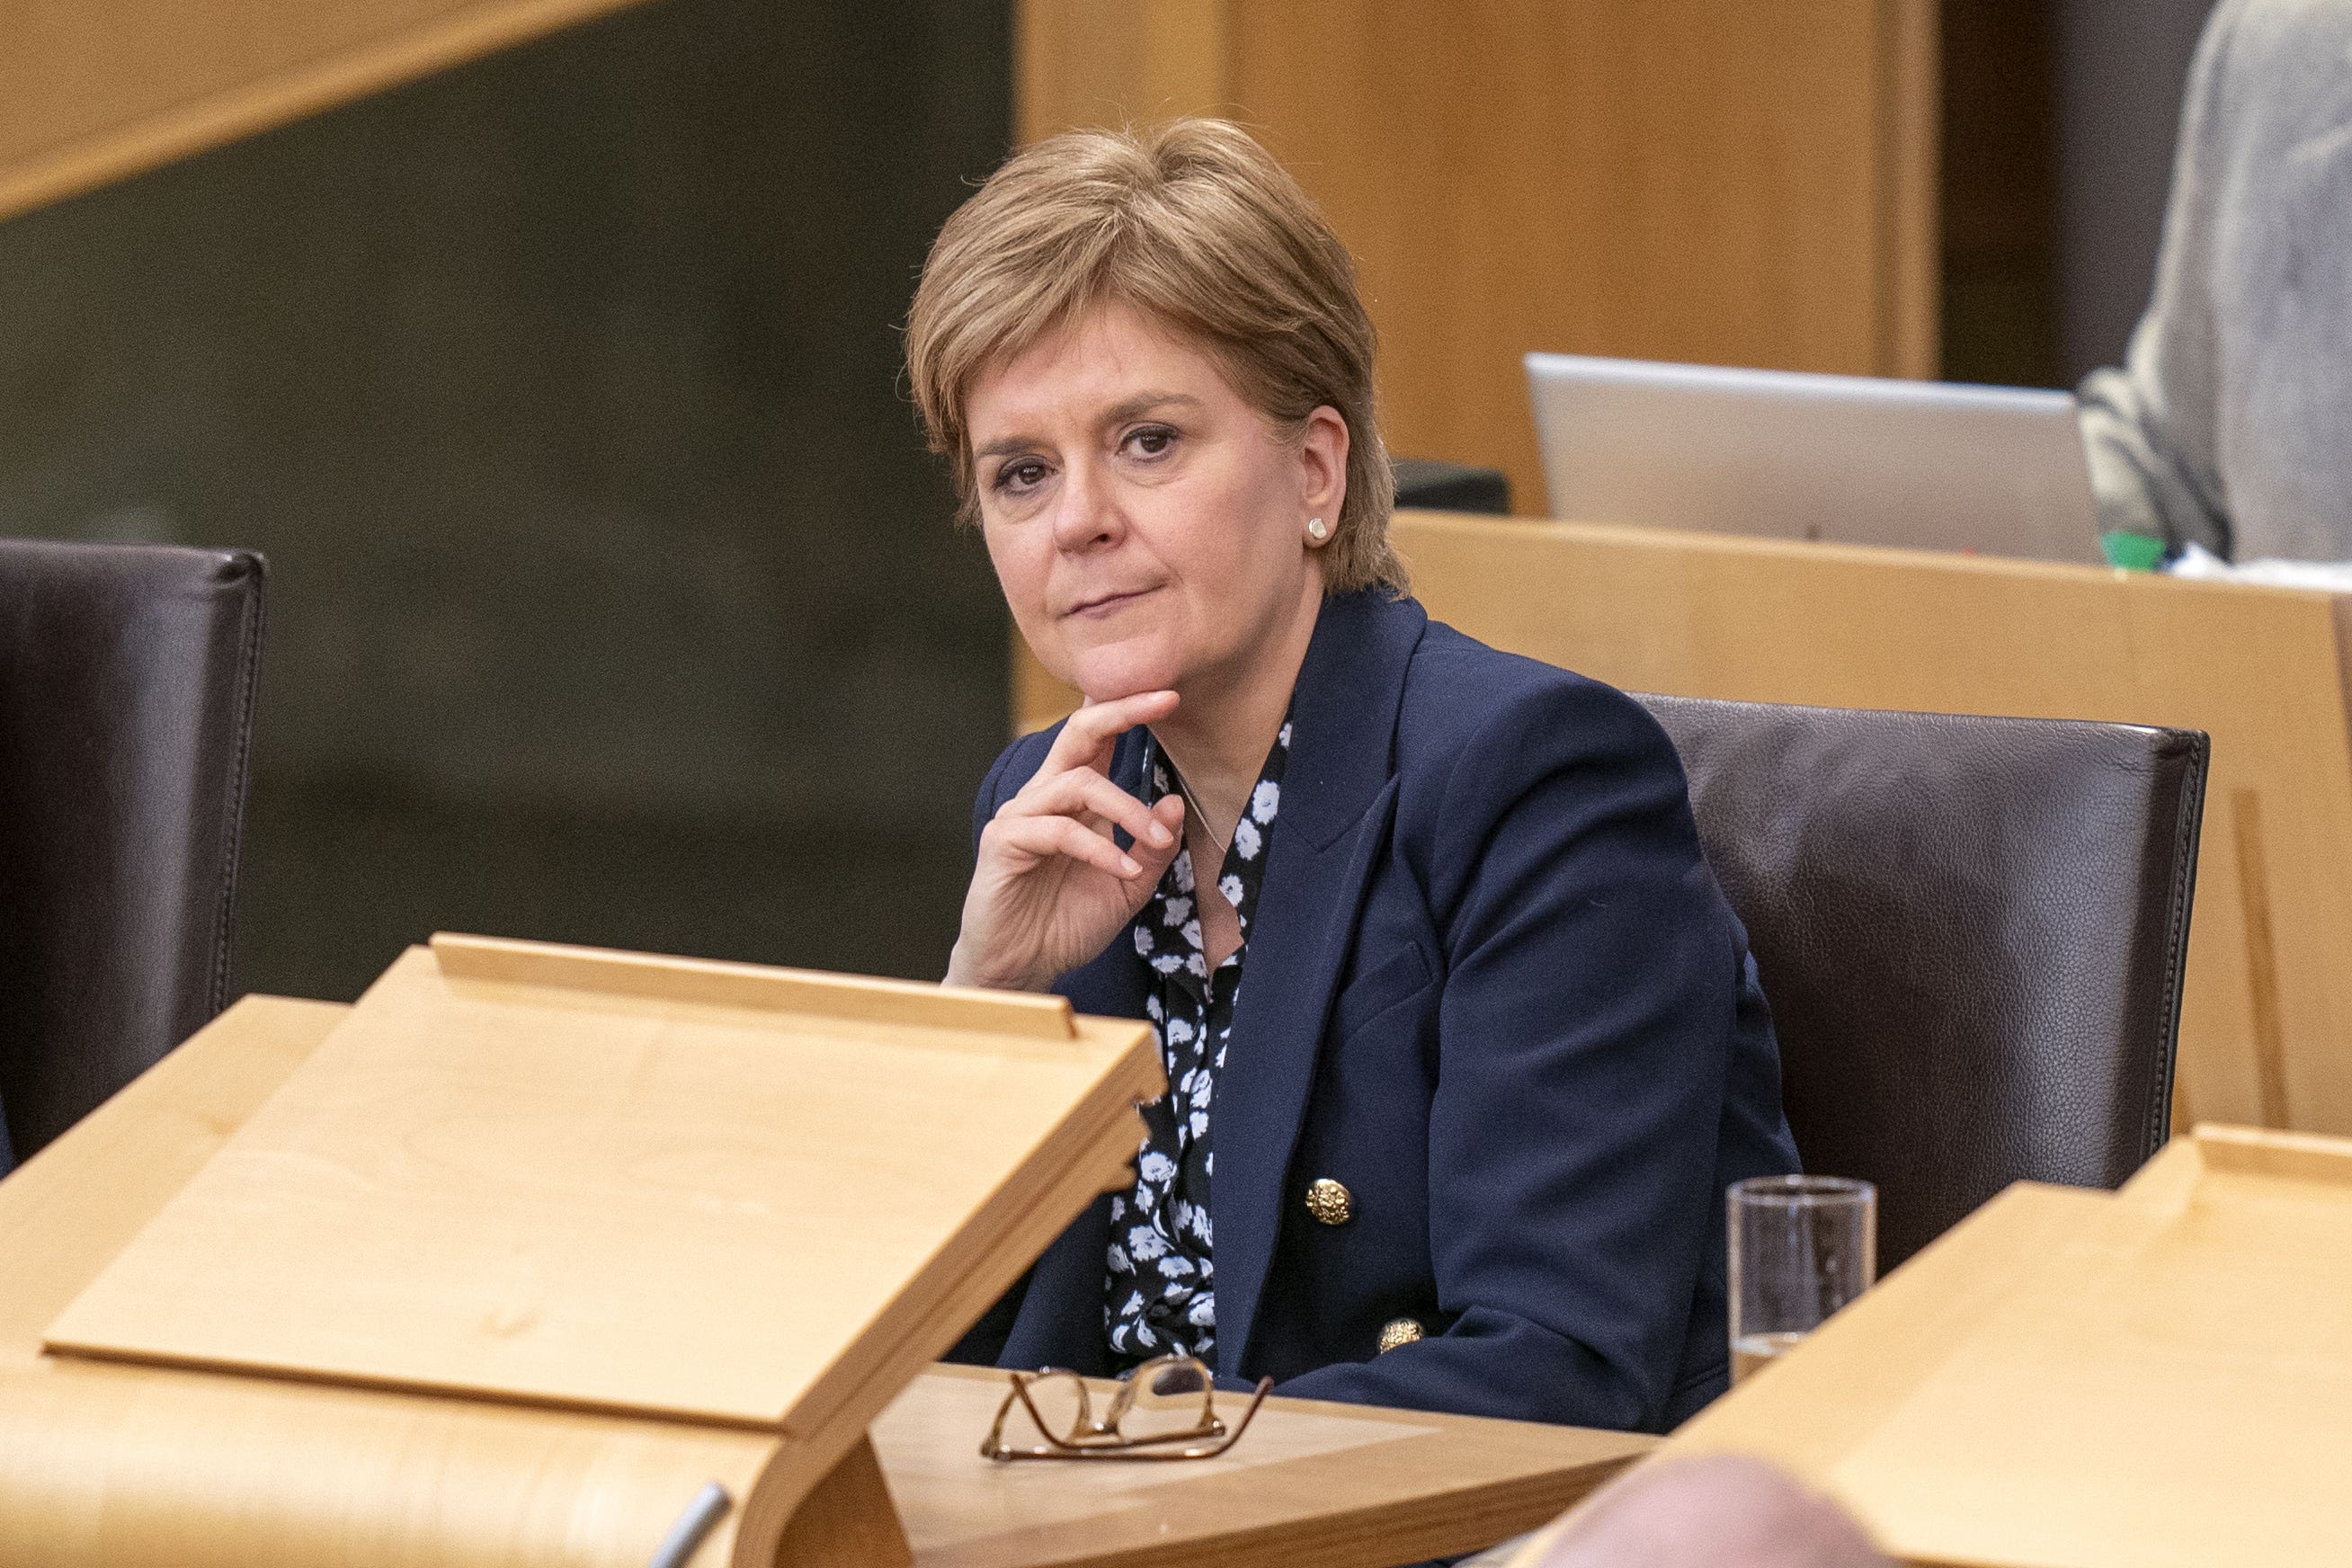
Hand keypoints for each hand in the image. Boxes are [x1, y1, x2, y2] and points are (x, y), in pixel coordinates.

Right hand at [946, 691, 1189, 991]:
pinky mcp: (1003, 843)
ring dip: (1128, 809)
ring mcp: (1020, 817)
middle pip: (1077, 733)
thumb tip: (1175, 804)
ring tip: (1157, 841)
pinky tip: (1125, 868)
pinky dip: (1100, 849)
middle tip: (1164, 703)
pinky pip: (1059, 831)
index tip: (1170, 695)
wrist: (1020, 971)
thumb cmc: (1066, 924)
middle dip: (1122, 711)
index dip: (1129, 710)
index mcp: (1072, 799)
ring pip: (1078, 785)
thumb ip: (1152, 848)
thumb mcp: (1127, 887)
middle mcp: (1044, 797)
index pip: (1097, 739)